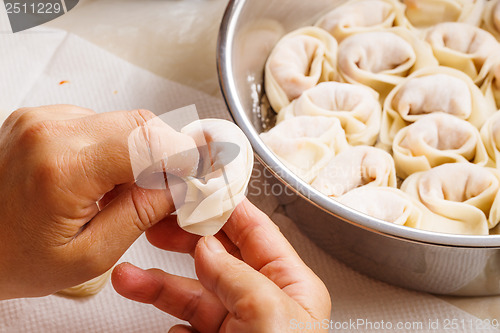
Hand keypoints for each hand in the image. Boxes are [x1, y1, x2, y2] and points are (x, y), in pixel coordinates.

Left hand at [0, 105, 197, 298]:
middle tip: (172, 186)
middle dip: (167, 153)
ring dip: (140, 152)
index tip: (201, 172)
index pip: (150, 142)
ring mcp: (42, 119)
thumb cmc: (12, 258)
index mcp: (63, 167)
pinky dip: (115, 148)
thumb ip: (141, 215)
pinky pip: (99, 123)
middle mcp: (50, 130)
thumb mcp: (89, 254)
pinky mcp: (40, 118)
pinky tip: (103, 178)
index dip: (185, 156)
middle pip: (141, 124)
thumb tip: (178, 186)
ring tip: (126, 190)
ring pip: (123, 121)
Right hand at [112, 199, 330, 332]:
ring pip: (193, 292)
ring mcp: (238, 326)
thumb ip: (239, 276)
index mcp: (291, 287)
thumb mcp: (270, 318)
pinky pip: (186, 326)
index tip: (197, 188)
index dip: (227, 206)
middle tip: (156, 223)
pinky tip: (161, 323)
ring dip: (159, 282)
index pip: (257, 232)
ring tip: (129, 275)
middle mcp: (265, 302)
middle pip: (219, 256)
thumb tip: (210, 246)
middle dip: (185, 238)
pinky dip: (168, 321)